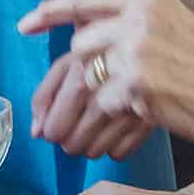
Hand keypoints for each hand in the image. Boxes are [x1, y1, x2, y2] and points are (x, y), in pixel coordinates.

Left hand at [20, 0, 193, 152]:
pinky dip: (109, 124)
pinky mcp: (139, 84)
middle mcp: (140, 18)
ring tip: (82, 132)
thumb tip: (95, 44)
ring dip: (83, 108)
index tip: (26, 24)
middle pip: (80, 45)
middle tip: (66, 110)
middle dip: (71, 81)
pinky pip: (105, 105)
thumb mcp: (184, 31)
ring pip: (86, 79)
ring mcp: (138, 50)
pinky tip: (122, 134)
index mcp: (151, 0)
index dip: (51, 11)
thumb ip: (142, 29)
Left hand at [31, 52, 153, 160]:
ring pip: (93, 152)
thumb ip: (46, 92)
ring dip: (90, 143)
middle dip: (68, 138)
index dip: (52, 129)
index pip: (53, 125)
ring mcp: (129, 104)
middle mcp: (104, 86)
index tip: (54, 124)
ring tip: (97, 121)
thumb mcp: (73, 58)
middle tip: (76, 122)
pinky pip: (120, 153)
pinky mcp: (150, 117)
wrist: (158, 42)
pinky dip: (115, 145)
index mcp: (80, 65)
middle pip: (71, 142)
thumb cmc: (106, 51)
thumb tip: (35, 133)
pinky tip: (117, 125)